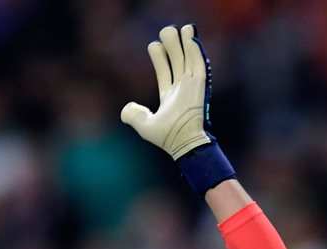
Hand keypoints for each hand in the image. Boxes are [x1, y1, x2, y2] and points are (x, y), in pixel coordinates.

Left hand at [121, 24, 213, 159]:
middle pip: (178, 62)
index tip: (154, 45)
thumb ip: (133, 116)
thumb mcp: (144, 126)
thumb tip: (126, 108)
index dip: (160, 58)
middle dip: (173, 46)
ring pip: (188, 59)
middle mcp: (182, 89)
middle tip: (166, 30)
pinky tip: (190, 36)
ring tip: (182, 27)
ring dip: (185, 43)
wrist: (183, 143)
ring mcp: (192, 87)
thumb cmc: (167, 138)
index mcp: (171, 97)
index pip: (165, 72)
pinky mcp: (200, 86)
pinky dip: (195, 50)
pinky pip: (198, 64)